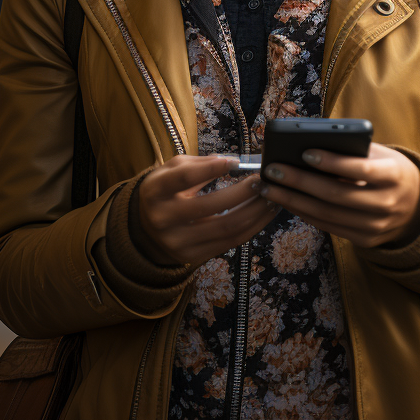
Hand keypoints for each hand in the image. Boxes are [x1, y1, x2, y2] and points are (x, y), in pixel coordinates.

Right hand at [137, 154, 278, 266]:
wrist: (146, 230)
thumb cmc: (166, 191)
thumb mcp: (172, 171)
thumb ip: (200, 164)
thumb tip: (235, 163)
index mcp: (155, 191)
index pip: (185, 178)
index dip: (212, 168)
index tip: (237, 161)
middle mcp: (163, 219)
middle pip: (211, 206)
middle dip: (243, 192)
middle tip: (264, 180)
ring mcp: (178, 242)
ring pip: (226, 227)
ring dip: (255, 211)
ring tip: (272, 197)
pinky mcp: (193, 257)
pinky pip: (230, 242)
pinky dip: (252, 227)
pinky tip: (264, 214)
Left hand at [257, 143, 419, 247]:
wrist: (416, 206)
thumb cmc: (389, 170)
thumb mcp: (382, 154)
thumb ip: (354, 150)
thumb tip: (309, 144)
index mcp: (395, 175)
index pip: (361, 168)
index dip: (333, 161)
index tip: (305, 151)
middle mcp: (387, 203)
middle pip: (337, 194)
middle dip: (300, 182)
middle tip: (273, 169)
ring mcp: (376, 226)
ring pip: (328, 214)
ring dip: (294, 200)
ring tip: (270, 187)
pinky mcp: (365, 240)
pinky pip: (329, 227)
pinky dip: (304, 213)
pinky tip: (286, 200)